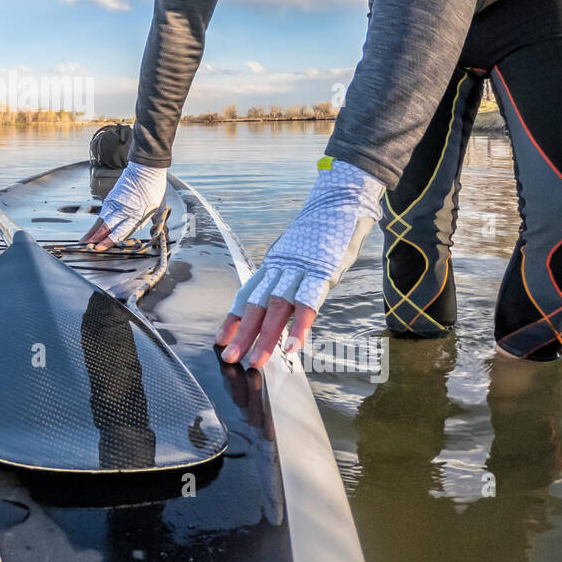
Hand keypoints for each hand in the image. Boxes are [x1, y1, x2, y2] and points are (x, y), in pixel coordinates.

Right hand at [81, 160, 166, 252]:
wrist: (146, 169)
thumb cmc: (154, 188)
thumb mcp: (158, 208)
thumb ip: (154, 222)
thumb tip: (157, 232)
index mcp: (136, 216)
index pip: (119, 232)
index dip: (108, 241)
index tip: (99, 248)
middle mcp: (124, 211)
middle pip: (106, 227)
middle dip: (95, 238)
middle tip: (86, 246)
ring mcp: (116, 203)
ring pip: (102, 220)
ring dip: (93, 231)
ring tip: (85, 239)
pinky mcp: (112, 196)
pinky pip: (103, 211)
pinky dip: (97, 220)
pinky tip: (94, 226)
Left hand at [215, 157, 383, 368]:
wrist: (341, 200)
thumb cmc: (324, 230)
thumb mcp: (300, 252)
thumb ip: (292, 274)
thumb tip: (287, 300)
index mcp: (275, 264)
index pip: (248, 294)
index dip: (233, 318)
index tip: (220, 340)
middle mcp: (281, 267)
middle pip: (257, 305)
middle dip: (242, 334)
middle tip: (228, 358)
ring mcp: (300, 269)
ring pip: (277, 308)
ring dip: (265, 337)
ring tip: (256, 361)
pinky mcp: (322, 271)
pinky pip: (308, 303)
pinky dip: (300, 327)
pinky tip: (292, 348)